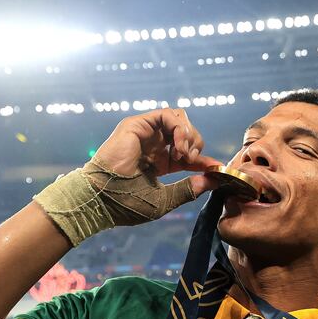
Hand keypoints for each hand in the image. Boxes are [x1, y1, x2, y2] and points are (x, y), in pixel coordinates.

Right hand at [92, 108, 222, 195]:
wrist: (101, 199)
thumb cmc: (126, 203)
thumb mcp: (165, 200)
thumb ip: (188, 189)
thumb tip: (213, 181)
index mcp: (159, 162)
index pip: (188, 155)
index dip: (204, 160)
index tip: (216, 168)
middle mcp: (154, 145)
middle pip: (188, 132)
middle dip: (197, 145)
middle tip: (191, 161)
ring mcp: (146, 133)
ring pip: (180, 119)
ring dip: (190, 135)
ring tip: (184, 154)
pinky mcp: (138, 124)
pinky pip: (168, 114)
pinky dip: (180, 128)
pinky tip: (179, 146)